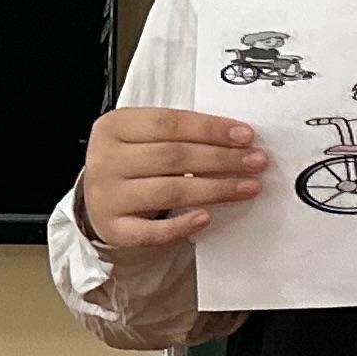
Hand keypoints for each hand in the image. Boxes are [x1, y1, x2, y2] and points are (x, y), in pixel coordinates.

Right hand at [81, 108, 264, 248]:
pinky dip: (181, 225)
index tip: (246, 135)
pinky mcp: (113, 229)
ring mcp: (107, 197)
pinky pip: (151, 231)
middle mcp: (106, 160)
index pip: (169, 124)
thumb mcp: (145, 137)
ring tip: (248, 186)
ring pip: (169, 191)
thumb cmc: (132, 162)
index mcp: (115, 127)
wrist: (100, 197)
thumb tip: (237, 139)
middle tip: (256, 161)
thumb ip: (181, 133)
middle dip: (222, 158)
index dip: (211, 129)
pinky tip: (206, 218)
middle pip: (173, 157)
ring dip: (215, 189)